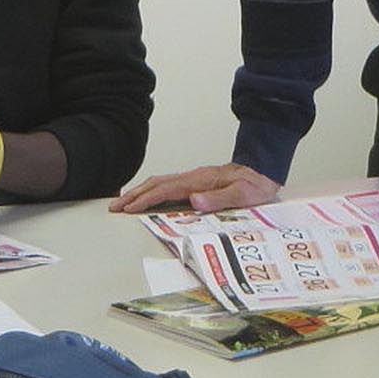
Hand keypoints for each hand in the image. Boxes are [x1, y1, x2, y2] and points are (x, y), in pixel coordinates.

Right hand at [110, 163, 281, 212]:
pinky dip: (151, 190)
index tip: (128, 208)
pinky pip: (167, 185)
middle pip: (156, 184)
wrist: (263, 168)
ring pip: (160, 182)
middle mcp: (193, 177)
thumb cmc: (255, 183)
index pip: (166, 190)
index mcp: (200, 180)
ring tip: (123, 203)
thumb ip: (219, 198)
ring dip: (140, 192)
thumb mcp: (243, 194)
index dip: (145, 199)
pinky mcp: (195, 181)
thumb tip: (194, 200)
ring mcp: (193, 178)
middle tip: (114, 207)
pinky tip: (147, 197)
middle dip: (134, 195)